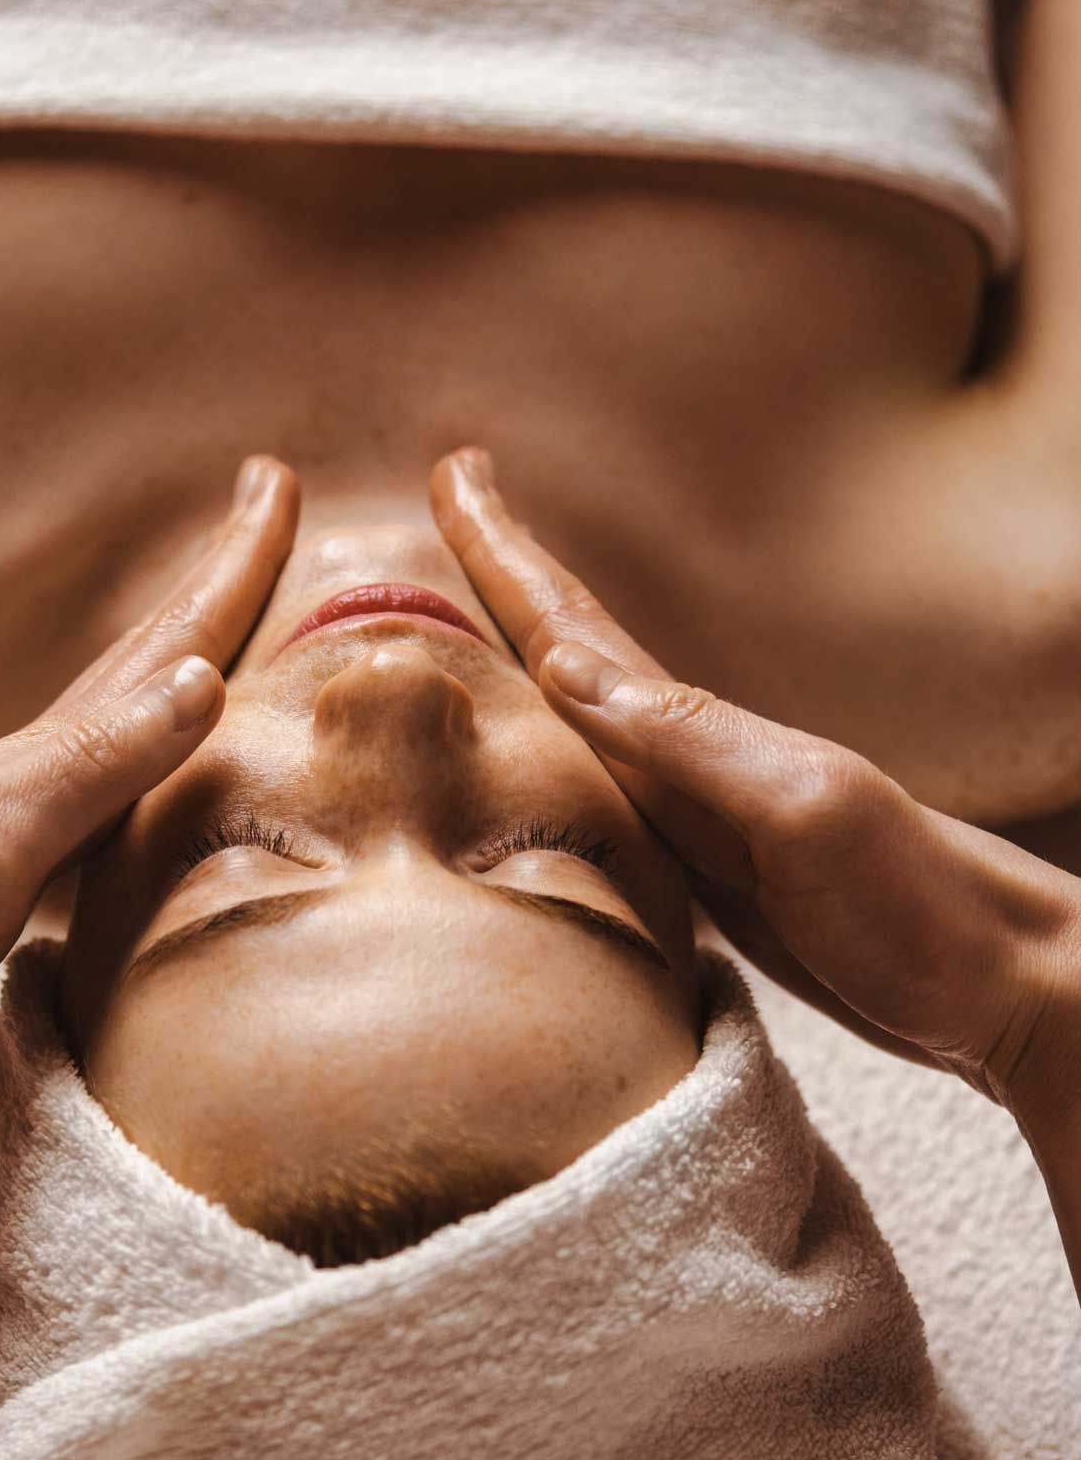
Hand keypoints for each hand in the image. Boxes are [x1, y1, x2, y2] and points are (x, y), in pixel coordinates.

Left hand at [0, 456, 298, 1198]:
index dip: (226, 571)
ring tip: (223, 624)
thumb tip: (202, 676)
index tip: (275, 485)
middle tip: (262, 503)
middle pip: (145, 657)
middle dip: (214, 582)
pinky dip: (141, 748)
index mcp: (42, 758)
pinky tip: (135, 769)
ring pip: (122, 713)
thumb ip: (92, 768)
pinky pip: (99, 782)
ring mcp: (7, 813)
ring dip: (182, 656)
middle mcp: (29, 768)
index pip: (163, 646)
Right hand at [429, 446, 1080, 1107]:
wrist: (1005, 987)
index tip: (457, 473)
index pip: (575, 630)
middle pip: (569, 655)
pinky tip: (558, 767)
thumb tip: (560, 666)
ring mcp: (700, 821)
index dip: (510, 556)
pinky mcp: (716, 887)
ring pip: (582, 725)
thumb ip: (693, 743)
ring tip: (475, 615)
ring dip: (525, 662)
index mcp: (698, 738)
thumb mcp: (806, 812)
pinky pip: (609, 802)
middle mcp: (688, 765)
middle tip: (455, 497)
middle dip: (505, 579)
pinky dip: (564, 764)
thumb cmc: (921, 907)